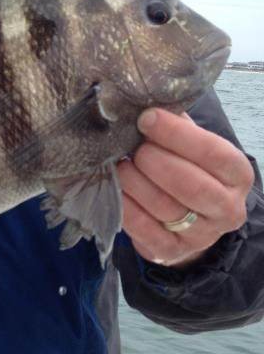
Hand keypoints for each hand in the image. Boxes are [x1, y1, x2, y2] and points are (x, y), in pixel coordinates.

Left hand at [117, 108, 253, 267]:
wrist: (189, 221)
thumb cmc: (187, 169)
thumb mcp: (191, 145)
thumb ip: (176, 126)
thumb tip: (142, 101)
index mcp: (236, 174)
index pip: (213, 152)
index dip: (177, 135)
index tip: (146, 119)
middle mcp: (227, 207)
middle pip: (191, 185)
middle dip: (156, 162)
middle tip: (135, 149)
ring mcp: (201, 235)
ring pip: (166, 208)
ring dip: (137, 183)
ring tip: (121, 166)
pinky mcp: (171, 252)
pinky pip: (145, 230)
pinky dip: (126, 207)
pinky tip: (117, 189)